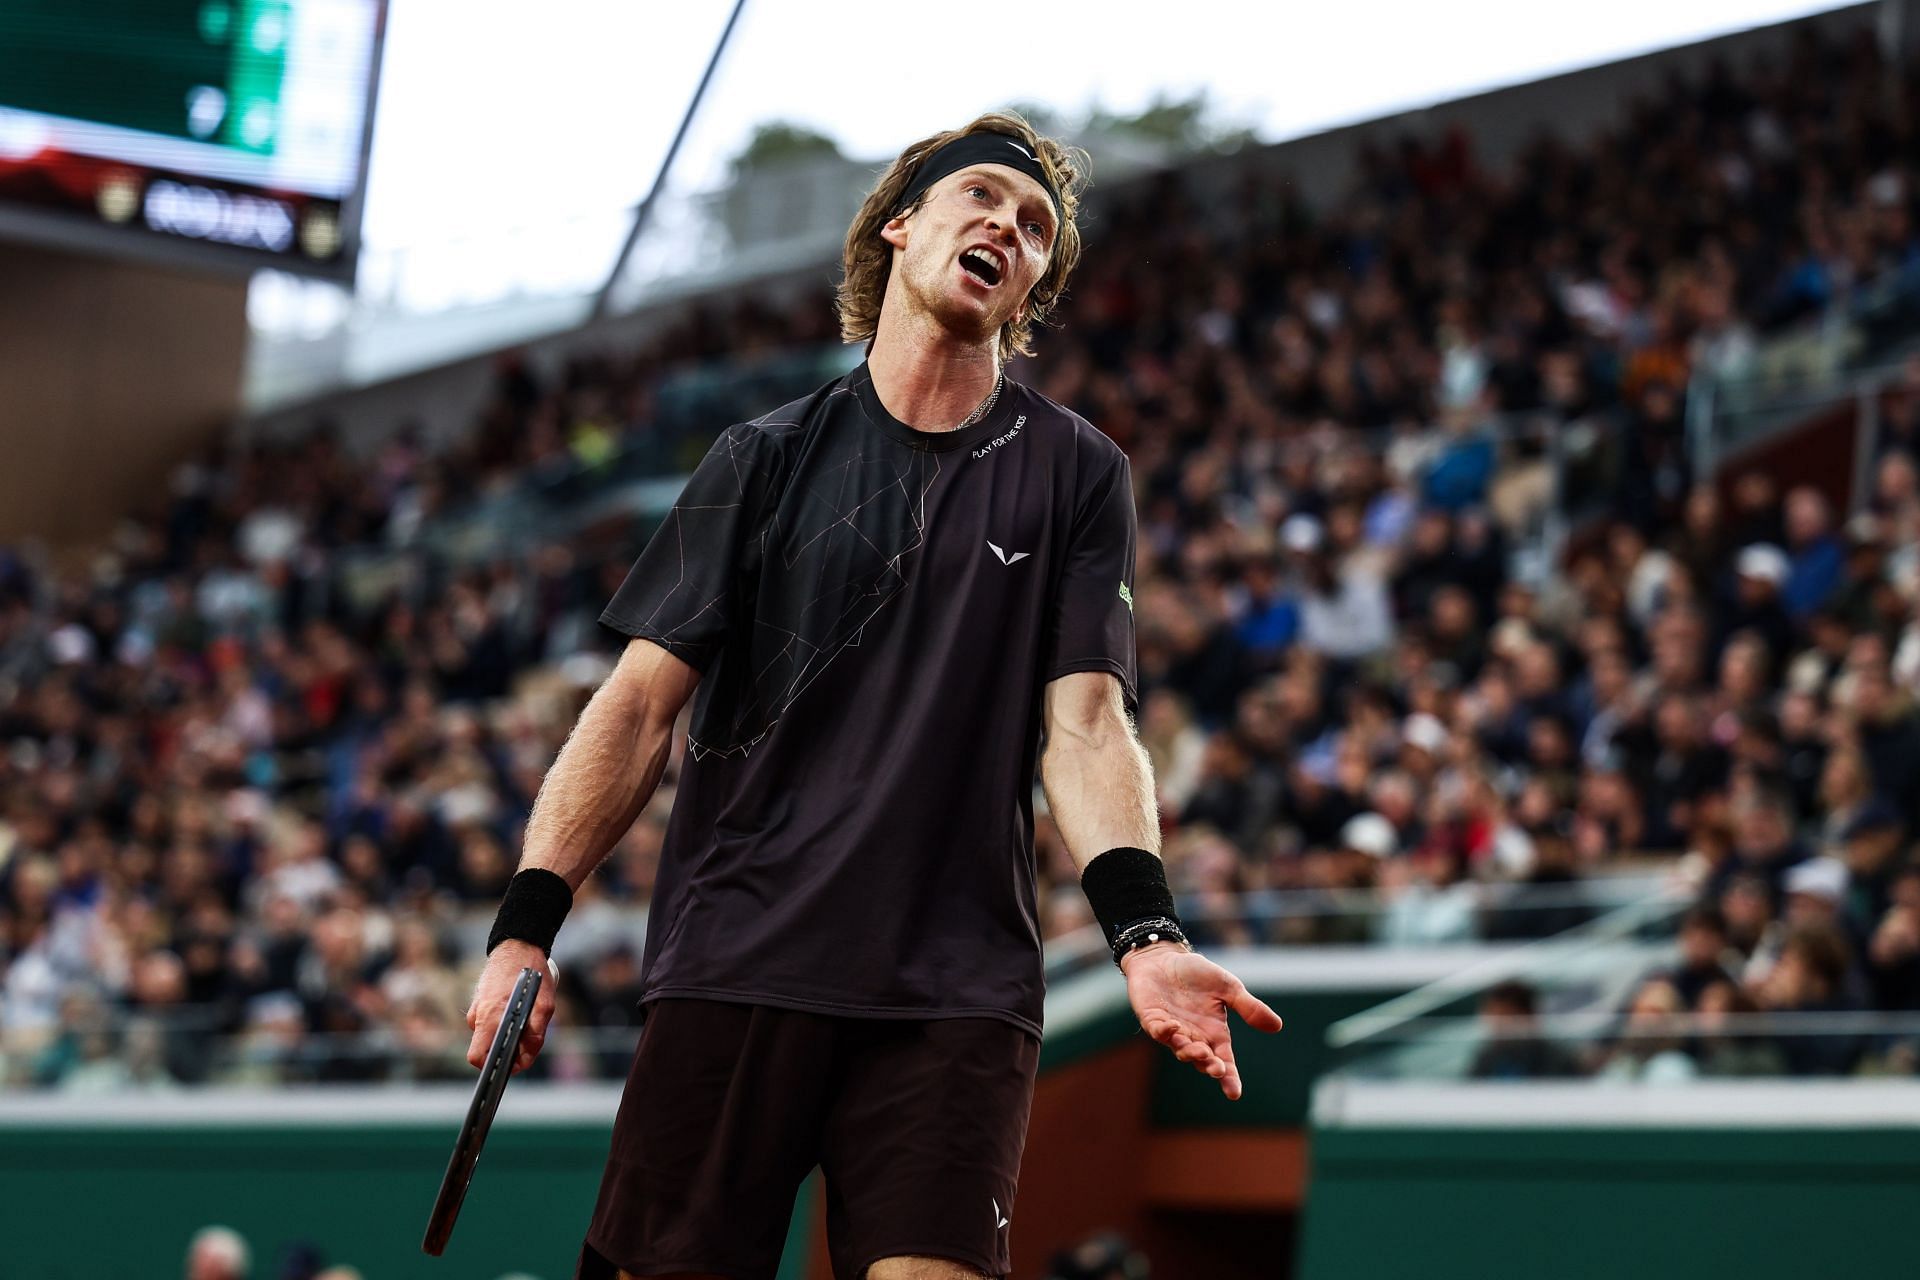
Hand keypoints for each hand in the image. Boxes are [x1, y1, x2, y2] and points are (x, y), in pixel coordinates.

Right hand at [464, 941, 558, 1074]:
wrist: (517, 946)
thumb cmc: (531, 974)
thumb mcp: (545, 1004)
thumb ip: (536, 1033)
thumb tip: (526, 1055)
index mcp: (490, 1018)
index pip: (477, 1057)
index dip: (493, 1067)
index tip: (510, 1067)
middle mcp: (478, 1015)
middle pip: (485, 1049)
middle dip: (504, 1052)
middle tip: (526, 1043)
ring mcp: (476, 1009)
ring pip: (489, 1035)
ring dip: (506, 1036)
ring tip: (525, 1020)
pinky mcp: (479, 1003)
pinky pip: (488, 1022)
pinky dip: (501, 1023)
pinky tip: (516, 1011)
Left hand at [1121, 942, 1282, 1099]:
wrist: (1164, 958)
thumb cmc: (1197, 974)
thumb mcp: (1229, 988)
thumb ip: (1249, 1007)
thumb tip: (1277, 1026)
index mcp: (1214, 1034)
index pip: (1224, 1061)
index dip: (1229, 1078)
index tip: (1234, 1093)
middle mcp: (1193, 1036)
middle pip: (1202, 1059)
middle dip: (1209, 1065)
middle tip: (1217, 1069)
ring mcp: (1172, 1030)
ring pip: (1180, 1048)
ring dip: (1189, 1052)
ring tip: (1199, 1051)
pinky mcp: (1152, 1019)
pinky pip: (1157, 1030)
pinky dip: (1164, 1031)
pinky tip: (1172, 1027)